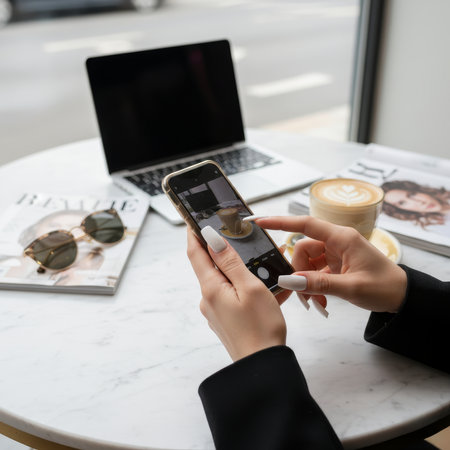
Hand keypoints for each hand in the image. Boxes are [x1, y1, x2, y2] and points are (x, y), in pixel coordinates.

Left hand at [187, 227, 285, 361]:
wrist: (262, 368)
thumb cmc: (260, 328)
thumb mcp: (250, 287)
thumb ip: (230, 262)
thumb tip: (211, 238)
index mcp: (211, 288)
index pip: (196, 253)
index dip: (194, 234)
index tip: (193, 219)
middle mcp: (208, 299)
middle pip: (210, 266)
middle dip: (222, 252)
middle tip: (238, 239)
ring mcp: (216, 311)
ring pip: (224, 281)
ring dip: (239, 272)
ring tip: (262, 270)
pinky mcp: (225, 320)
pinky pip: (232, 297)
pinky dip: (245, 289)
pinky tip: (265, 291)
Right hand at [256, 216, 406, 312]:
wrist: (403, 297)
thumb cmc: (384, 287)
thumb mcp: (350, 287)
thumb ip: (318, 284)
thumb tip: (289, 281)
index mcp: (342, 238)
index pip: (306, 224)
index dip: (282, 222)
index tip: (261, 221)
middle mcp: (337, 242)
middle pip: (303, 249)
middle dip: (299, 272)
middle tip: (304, 295)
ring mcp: (335, 253)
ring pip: (307, 262)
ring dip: (306, 282)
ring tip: (316, 303)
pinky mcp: (335, 264)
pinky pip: (315, 271)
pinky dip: (313, 286)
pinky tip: (320, 302)